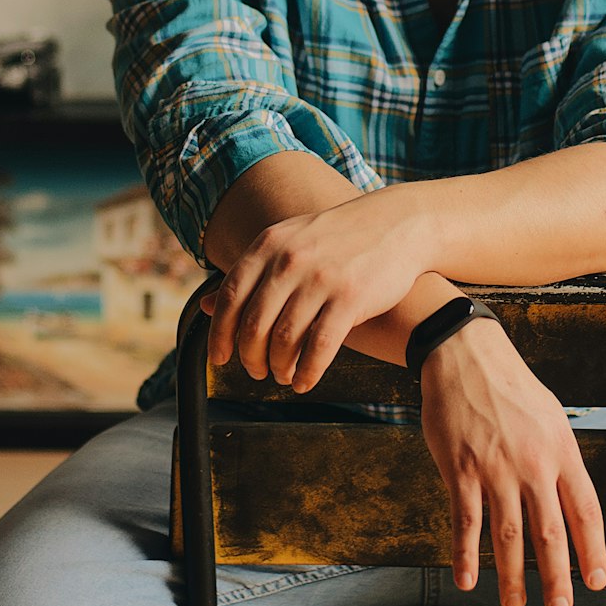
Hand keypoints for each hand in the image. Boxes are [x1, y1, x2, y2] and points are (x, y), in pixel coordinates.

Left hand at [201, 189, 434, 390]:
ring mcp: (320, 278)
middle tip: (256, 372)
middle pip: (254, 324)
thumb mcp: (289, 243)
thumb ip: (250, 274)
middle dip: (250, 357)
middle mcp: (291, 259)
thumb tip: (206, 307)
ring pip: (285, 339)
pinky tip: (304, 381)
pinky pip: (319, 347)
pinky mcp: (350, 297)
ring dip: (278, 367)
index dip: (220, 334)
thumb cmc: (340, 239)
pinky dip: (307, 371)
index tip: (219, 359)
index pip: (231, 297)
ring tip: (282, 376)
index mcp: (270, 244)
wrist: (400, 224)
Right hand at [420, 317, 605, 605]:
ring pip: (509, 535)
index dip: (592, 551)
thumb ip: (560, 459)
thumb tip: (569, 499)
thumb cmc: (509, 386)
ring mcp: (495, 469)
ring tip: (514, 603)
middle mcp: (532, 464)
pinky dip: (466, 554)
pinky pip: (466, 521)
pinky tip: (467, 577)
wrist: (465, 355)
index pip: (585, 511)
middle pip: (550, 533)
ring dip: (512, 576)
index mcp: (561, 451)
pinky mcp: (461, 469)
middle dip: (556, 578)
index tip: (595, 581)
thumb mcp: (551, 417)